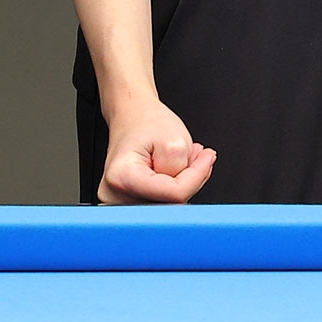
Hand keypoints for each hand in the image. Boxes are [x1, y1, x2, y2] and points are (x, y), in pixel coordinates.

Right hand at [97, 98, 215, 203]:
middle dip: (190, 181)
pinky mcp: (129, 203)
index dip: (197, 175)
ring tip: (181, 159)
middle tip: (194, 157)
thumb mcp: (174, 139)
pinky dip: (175, 187)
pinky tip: (173, 170)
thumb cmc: (147, 123)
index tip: (205, 157)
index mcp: (122, 178)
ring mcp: (120, 202)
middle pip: (171, 204)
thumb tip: (188, 190)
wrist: (132, 116)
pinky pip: (163, 203)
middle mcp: (116, 195)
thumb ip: (182, 169)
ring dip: (183, 183)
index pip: (174, 194)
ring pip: (169, 205)